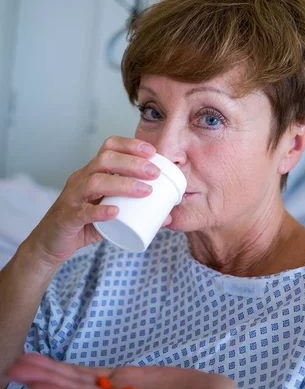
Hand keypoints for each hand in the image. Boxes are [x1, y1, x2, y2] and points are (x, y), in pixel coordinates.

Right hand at [21, 137, 170, 267]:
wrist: (50, 243)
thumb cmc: (83, 223)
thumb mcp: (111, 212)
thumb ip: (136, 212)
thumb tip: (168, 216)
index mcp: (91, 172)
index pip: (108, 147)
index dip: (130, 145)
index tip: (153, 151)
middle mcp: (80, 179)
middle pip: (104, 160)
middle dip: (132, 163)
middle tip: (155, 173)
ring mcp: (71, 198)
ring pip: (94, 183)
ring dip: (122, 184)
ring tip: (145, 190)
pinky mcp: (66, 218)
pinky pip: (82, 212)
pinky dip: (99, 211)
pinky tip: (115, 212)